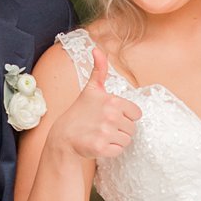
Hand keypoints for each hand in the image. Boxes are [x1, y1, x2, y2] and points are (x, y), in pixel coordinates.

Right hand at [52, 45, 140, 163]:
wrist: (63, 136)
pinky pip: (118, 151)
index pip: (136, 114)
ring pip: (126, 140)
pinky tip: (99, 144)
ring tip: (101, 135)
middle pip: (132, 128)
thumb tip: (97, 49)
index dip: (125, 116)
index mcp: (113, 101)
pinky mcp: (102, 148)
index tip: (111, 116)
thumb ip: (100, 70)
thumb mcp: (91, 89)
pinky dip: (110, 150)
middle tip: (103, 127)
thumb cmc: (80, 112)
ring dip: (116, 140)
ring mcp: (106, 133)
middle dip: (120, 129)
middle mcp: (111, 116)